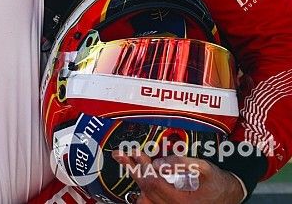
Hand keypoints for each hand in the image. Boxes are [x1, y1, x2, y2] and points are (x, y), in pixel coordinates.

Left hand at [112, 152, 244, 203]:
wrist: (230, 195)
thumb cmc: (219, 183)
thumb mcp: (205, 169)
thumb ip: (182, 164)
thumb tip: (159, 162)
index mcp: (180, 199)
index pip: (153, 182)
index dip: (143, 166)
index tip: (136, 152)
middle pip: (145, 189)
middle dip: (133, 169)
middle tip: (121, 154)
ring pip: (144, 197)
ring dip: (134, 178)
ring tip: (125, 162)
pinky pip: (149, 202)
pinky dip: (141, 191)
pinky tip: (138, 177)